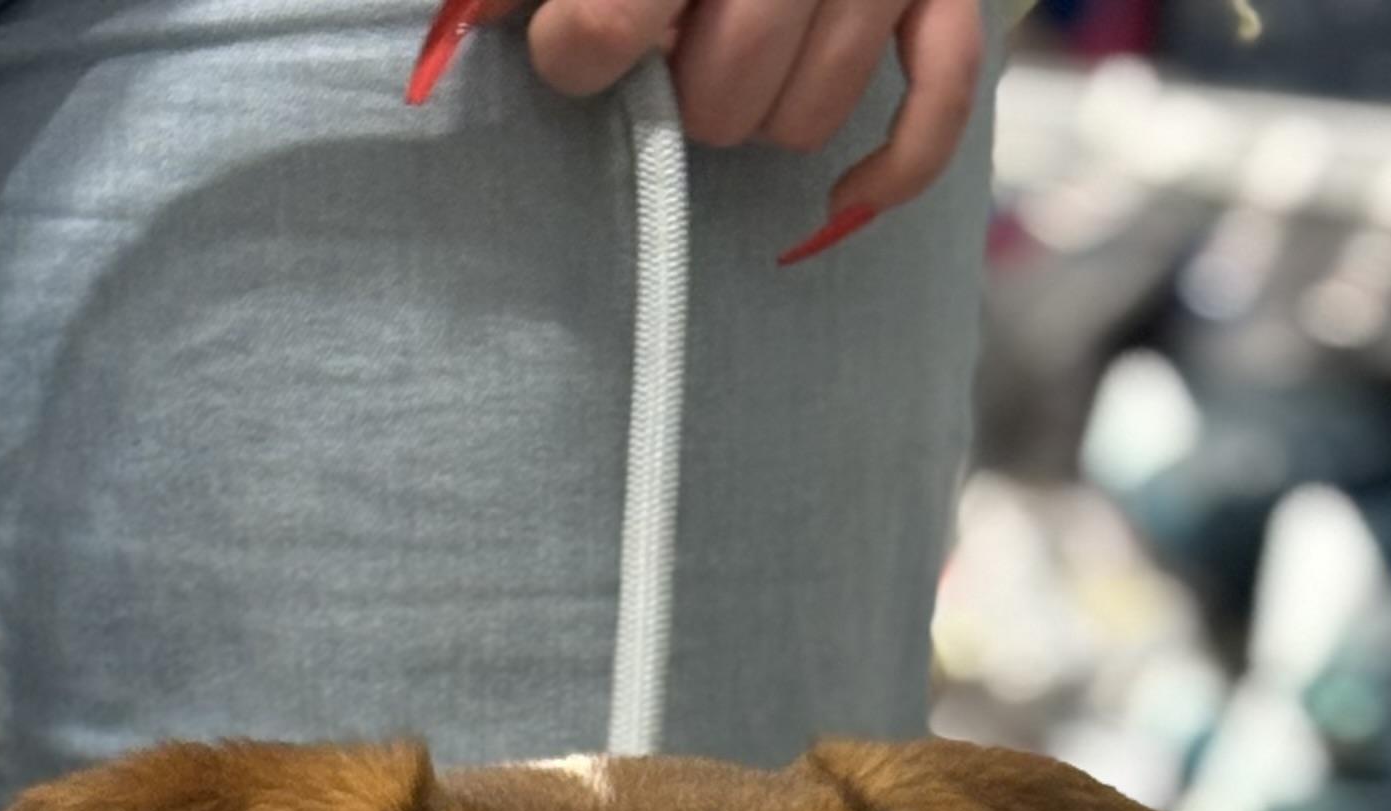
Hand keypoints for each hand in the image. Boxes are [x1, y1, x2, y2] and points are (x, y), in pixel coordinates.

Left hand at [408, 0, 987, 260]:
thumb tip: (456, 36)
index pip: (609, 27)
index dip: (577, 52)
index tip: (570, 44)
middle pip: (721, 95)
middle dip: (680, 93)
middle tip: (668, 53)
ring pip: (806, 119)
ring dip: (758, 111)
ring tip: (730, 54)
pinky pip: (934, 113)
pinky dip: (888, 171)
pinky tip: (835, 202)